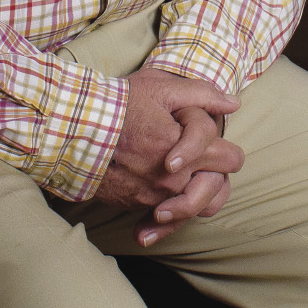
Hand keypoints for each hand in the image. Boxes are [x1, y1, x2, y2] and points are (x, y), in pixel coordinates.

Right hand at [94, 67, 242, 242]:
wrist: (74, 129)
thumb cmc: (118, 104)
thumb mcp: (161, 87)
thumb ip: (201, 94)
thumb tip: (233, 103)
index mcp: (188, 151)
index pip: (231, 159)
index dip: (225, 147)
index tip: (212, 140)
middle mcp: (176, 181)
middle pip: (217, 190)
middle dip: (213, 174)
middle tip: (200, 159)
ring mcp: (157, 197)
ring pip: (194, 208)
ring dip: (194, 197)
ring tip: (182, 179)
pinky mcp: (138, 205)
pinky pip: (165, 219)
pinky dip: (165, 217)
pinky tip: (158, 214)